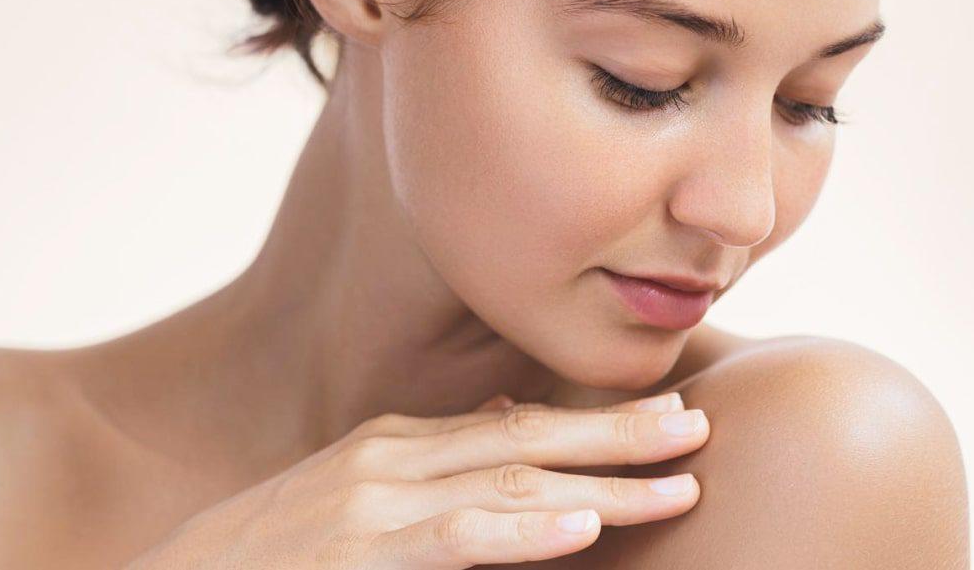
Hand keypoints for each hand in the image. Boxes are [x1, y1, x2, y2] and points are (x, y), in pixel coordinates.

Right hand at [122, 391, 708, 568]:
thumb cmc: (273, 557)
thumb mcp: (355, 501)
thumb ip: (435, 475)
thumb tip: (513, 435)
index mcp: (398, 446)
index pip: (518, 424)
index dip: (599, 422)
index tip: (672, 418)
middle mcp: (391, 461)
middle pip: (528, 439)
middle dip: (619, 436)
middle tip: (701, 429)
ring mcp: (372, 504)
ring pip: (509, 482)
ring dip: (601, 482)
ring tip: (677, 483)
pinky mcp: (359, 553)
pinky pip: (457, 538)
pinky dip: (523, 530)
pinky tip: (580, 527)